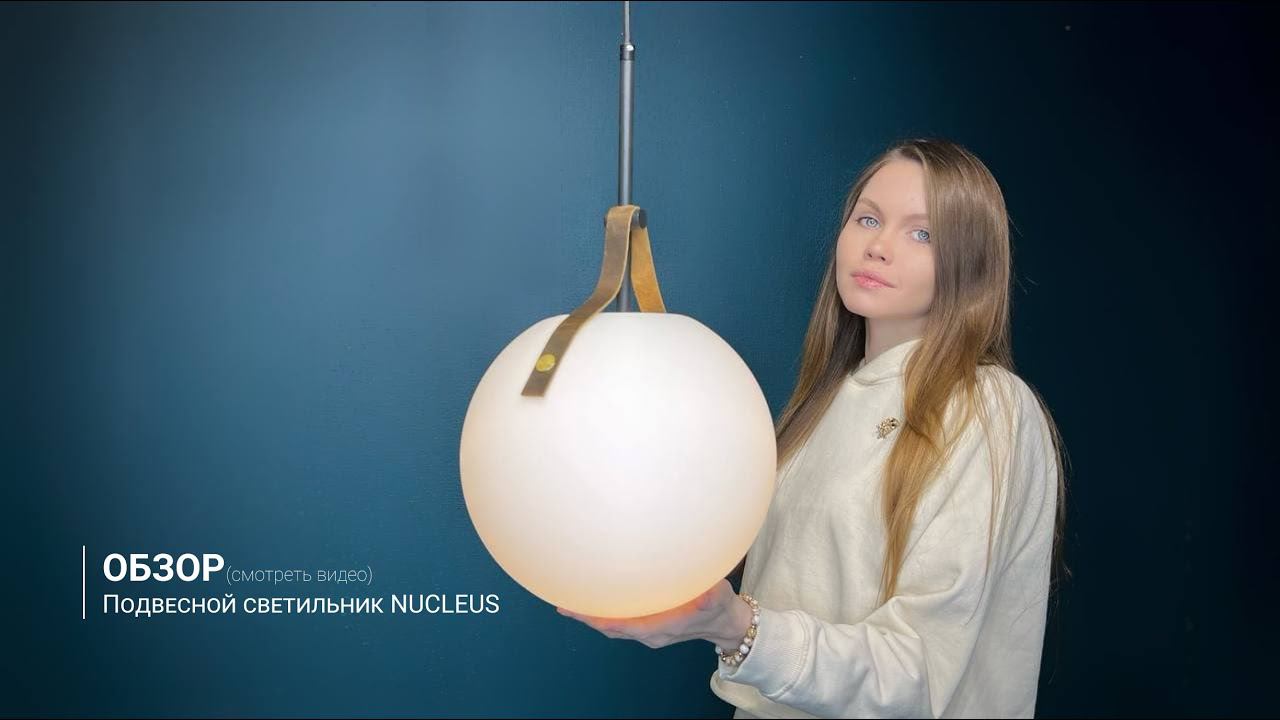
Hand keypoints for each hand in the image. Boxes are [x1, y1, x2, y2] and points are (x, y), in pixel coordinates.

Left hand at [556, 578, 746, 649]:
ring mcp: (649, 632)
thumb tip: (703, 587)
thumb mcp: (718, 596)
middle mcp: (651, 634)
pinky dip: (606, 613)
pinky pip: (621, 622)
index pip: (622, 625)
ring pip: (614, 626)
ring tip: (571, 602)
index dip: (599, 618)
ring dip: (593, 615)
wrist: (726, 624)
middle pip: (611, 628)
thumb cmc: (720, 607)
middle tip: (563, 604)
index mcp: (661, 628)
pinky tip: (598, 599)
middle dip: (587, 617)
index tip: (578, 610)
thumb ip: (709, 593)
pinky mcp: (650, 626)